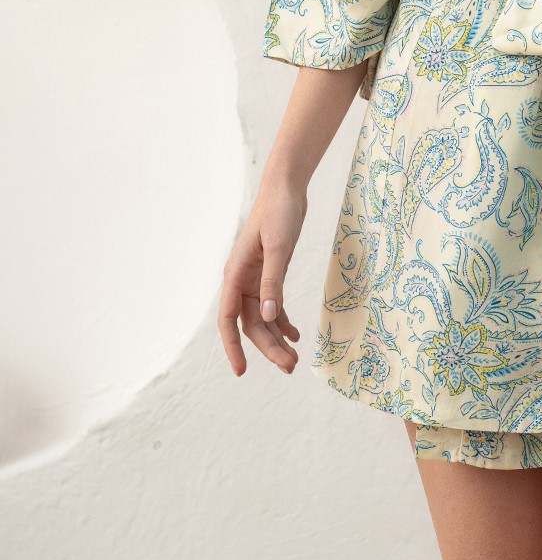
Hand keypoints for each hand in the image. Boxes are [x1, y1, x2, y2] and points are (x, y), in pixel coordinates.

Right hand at [218, 181, 306, 375]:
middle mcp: (241, 281)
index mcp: (235, 275)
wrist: (285, 189)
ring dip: (277, 338)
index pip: (228, 320)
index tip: (241, 371)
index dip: (233, 346)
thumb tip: (270, 317)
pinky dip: (283, 321)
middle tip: (290, 367)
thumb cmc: (278, 213)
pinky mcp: (270, 274)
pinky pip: (273, 305)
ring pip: (264, 318)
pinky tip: (295, 335)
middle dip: (268, 347)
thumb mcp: (277, 247)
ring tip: (294, 359)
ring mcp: (255, 279)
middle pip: (251, 324)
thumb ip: (273, 281)